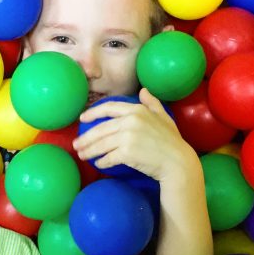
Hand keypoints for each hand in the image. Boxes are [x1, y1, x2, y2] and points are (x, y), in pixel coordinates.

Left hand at [73, 88, 198, 184]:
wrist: (177, 162)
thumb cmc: (171, 141)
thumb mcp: (164, 117)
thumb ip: (152, 103)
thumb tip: (144, 91)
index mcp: (137, 110)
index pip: (109, 108)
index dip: (93, 113)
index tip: (82, 119)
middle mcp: (131, 121)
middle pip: (101, 129)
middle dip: (86, 137)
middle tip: (76, 144)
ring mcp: (128, 137)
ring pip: (101, 144)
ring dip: (89, 150)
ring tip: (82, 155)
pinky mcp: (127, 153)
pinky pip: (108, 157)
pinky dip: (102, 161)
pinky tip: (98, 163)